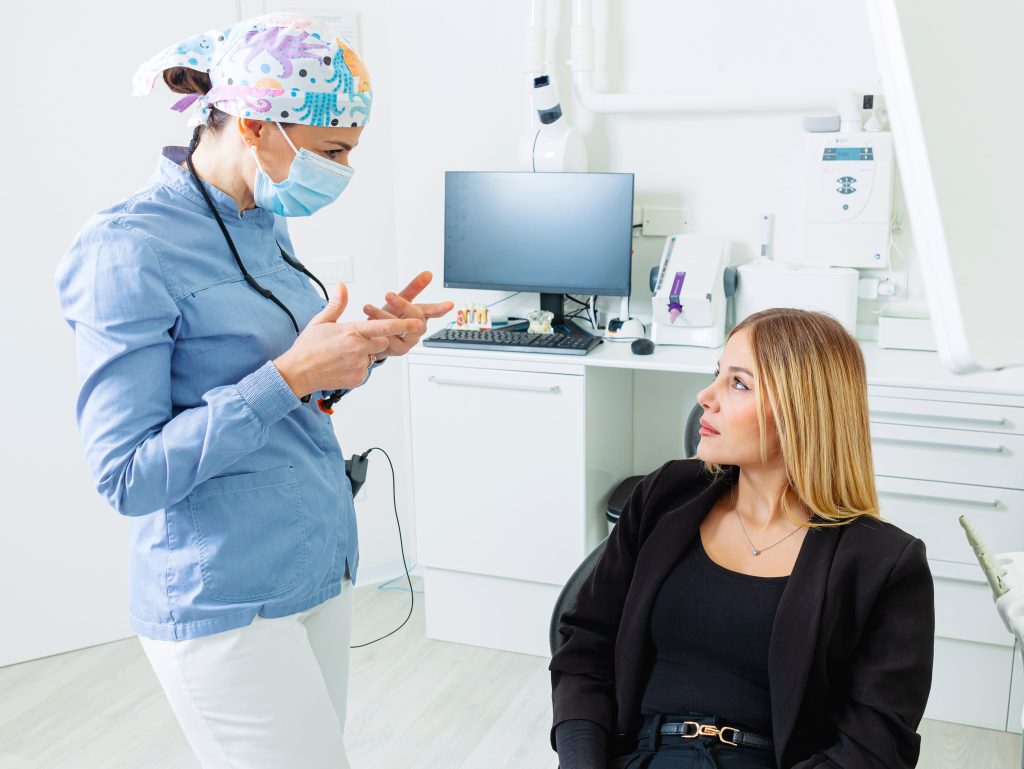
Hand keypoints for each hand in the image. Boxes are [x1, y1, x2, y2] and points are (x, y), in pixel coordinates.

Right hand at [273, 282, 423, 396]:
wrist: (298, 373)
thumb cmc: (308, 347)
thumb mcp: (321, 321)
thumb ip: (336, 304)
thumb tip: (342, 287)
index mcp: (352, 331)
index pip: (384, 326)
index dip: (403, 324)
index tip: (418, 322)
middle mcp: (358, 348)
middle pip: (381, 341)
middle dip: (374, 341)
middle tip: (352, 343)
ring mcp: (359, 364)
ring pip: (373, 357)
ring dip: (364, 355)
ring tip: (342, 355)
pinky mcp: (358, 378)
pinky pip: (365, 371)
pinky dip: (357, 368)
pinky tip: (341, 366)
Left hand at [362, 271, 453, 357]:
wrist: (373, 336)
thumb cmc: (390, 316)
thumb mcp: (401, 299)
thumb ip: (414, 287)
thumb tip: (428, 274)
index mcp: (420, 315)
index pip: (432, 310)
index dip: (440, 308)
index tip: (450, 304)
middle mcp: (418, 328)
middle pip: (417, 317)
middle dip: (403, 305)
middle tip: (389, 295)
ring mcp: (411, 340)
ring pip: (402, 328)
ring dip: (384, 317)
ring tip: (369, 309)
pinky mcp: (400, 350)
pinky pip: (391, 341)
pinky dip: (379, 332)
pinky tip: (370, 325)